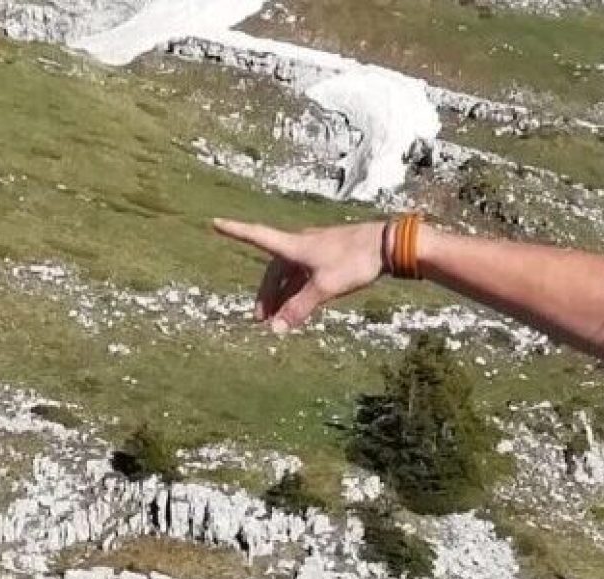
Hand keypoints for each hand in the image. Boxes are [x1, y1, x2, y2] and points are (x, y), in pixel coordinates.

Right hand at [212, 218, 388, 332]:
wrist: (388, 245)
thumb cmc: (355, 261)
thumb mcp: (324, 288)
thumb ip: (298, 309)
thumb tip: (275, 330)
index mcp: (294, 246)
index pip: (257, 237)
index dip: (235, 231)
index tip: (215, 222)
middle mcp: (301, 244)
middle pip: (274, 269)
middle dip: (266, 293)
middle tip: (261, 318)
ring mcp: (315, 250)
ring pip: (289, 274)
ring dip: (282, 295)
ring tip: (279, 318)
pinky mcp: (329, 256)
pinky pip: (303, 274)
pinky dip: (297, 290)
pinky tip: (300, 305)